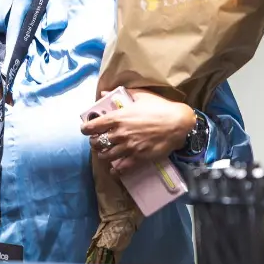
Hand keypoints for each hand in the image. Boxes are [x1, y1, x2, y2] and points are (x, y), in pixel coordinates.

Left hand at [80, 89, 194, 172]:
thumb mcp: (140, 96)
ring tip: (104, 154)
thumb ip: (120, 94)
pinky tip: (114, 170)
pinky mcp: (138, 157)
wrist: (178, 123)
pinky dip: (115, 170)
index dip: (85, 129)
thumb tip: (103, 92)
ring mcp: (128, 147)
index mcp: (117, 118)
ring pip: (106, 156)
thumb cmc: (160, 107)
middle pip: (97, 143)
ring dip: (103, 155)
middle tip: (96, 142)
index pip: (92, 126)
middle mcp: (120, 133)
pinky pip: (122, 168)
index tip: (85, 130)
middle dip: (94, 143)